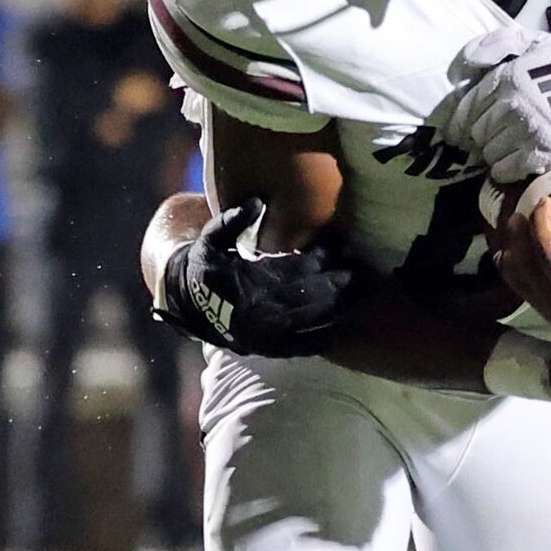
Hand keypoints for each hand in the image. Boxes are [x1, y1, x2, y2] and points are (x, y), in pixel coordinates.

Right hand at [155, 200, 362, 357]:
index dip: (321, 255)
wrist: (189, 308)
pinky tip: (344, 329)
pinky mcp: (268, 348)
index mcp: (248, 278)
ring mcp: (266, 331)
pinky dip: (324, 338)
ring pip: (311, 318)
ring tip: (362, 294)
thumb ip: (232, 220)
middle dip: (338, 281)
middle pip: (309, 293)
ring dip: (339, 306)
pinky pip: (301, 347)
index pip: (294, 265)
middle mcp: (260, 307)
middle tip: (362, 270)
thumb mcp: (211, 239)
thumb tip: (258, 201)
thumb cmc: (206, 267)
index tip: (341, 244)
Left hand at [433, 24, 550, 183]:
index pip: (467, 108)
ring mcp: (527, 132)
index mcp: (506, 78)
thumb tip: (459, 70)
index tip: (463, 129)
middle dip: (478, 137)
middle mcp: (512, 106)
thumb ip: (494, 45)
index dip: (460, 122)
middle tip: (485, 139)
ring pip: (489, 152)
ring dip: (491, 153)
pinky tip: (509, 163)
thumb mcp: (533, 42)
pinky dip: (503, 169)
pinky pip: (507, 170)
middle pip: (477, 133)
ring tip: (500, 149)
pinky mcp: (542, 154)